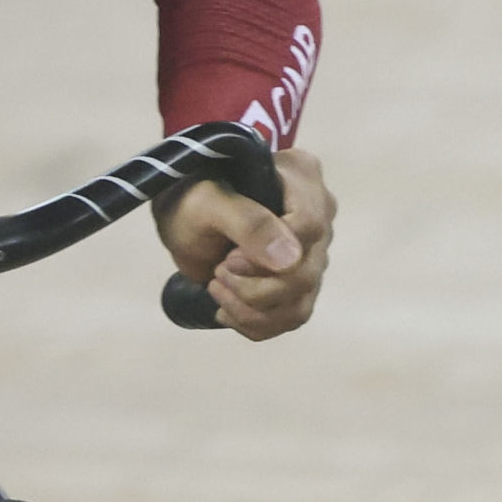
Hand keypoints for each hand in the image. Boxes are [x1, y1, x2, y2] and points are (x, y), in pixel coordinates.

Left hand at [156, 146, 336, 340]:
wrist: (182, 216)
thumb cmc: (190, 197)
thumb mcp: (207, 202)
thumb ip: (247, 223)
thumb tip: (288, 260)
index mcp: (302, 178)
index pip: (309, 227)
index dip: (269, 253)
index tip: (229, 258)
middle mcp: (319, 216)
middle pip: (306, 273)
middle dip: (255, 286)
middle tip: (218, 271)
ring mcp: (312, 252)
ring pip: (300, 302)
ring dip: (251, 309)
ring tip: (216, 288)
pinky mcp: (298, 282)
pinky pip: (291, 317)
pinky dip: (255, 323)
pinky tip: (226, 310)